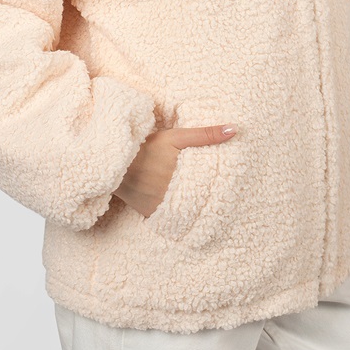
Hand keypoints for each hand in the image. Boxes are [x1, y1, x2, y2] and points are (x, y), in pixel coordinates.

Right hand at [113, 123, 237, 217]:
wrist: (114, 160)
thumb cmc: (147, 145)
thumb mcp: (176, 136)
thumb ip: (205, 134)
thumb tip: (235, 130)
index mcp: (183, 177)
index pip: (211, 189)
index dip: (222, 190)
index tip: (233, 191)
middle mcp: (173, 195)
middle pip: (199, 203)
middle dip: (210, 201)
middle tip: (226, 202)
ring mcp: (161, 207)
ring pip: (186, 213)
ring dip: (195, 210)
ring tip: (207, 207)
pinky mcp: (149, 214)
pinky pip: (169, 219)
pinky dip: (178, 216)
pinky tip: (185, 211)